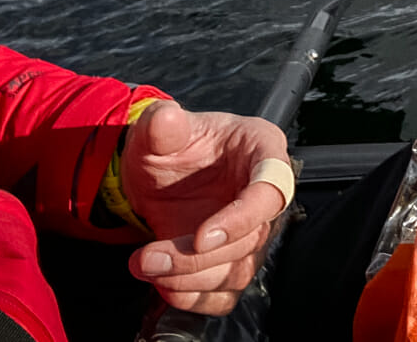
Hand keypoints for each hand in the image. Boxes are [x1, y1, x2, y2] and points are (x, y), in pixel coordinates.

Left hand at [122, 102, 289, 314]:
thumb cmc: (169, 144)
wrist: (154, 174)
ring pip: (237, 272)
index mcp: (261, 150)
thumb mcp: (158, 128)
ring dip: (190, 279)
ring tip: (145, 266)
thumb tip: (166, 119)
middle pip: (251, 240)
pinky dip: (192, 297)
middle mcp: (263, 195)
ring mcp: (249, 233)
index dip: (242, 219)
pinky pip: (223, 295)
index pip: (271, 189)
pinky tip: (162, 284)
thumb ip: (162, 124)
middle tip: (149, 257)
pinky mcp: (231, 263)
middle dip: (197, 258)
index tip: (202, 238)